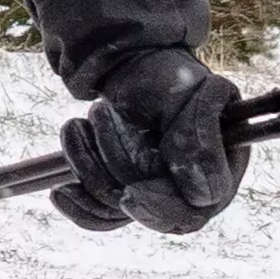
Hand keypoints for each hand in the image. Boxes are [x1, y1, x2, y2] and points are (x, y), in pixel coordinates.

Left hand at [26, 0, 243, 235]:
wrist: (131, 62)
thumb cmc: (171, 74)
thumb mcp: (193, 96)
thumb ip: (202, 139)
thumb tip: (204, 196)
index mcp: (219, 168)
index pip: (194, 209)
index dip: (162, 208)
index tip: (131, 192)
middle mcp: (188, 189)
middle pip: (151, 212)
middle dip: (117, 170)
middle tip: (99, 118)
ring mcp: (154, 191)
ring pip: (117, 208)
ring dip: (90, 165)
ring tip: (84, 118)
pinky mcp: (123, 188)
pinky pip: (101, 216)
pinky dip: (79, 204)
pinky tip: (60, 192)